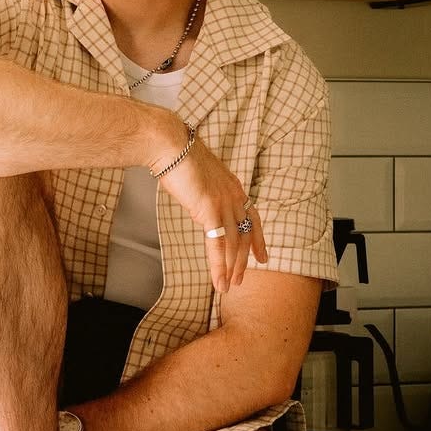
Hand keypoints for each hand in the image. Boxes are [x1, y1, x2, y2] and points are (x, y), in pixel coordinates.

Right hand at [155, 135, 266, 293]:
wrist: (168, 144)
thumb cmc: (176, 157)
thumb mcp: (198, 177)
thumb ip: (204, 193)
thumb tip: (200, 205)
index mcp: (233, 186)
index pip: (253, 218)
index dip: (258, 240)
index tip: (262, 256)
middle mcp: (234, 195)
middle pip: (246, 235)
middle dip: (243, 260)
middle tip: (241, 279)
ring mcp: (224, 203)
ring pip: (234, 244)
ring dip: (231, 268)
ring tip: (228, 286)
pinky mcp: (210, 209)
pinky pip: (218, 244)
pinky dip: (218, 266)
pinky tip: (218, 281)